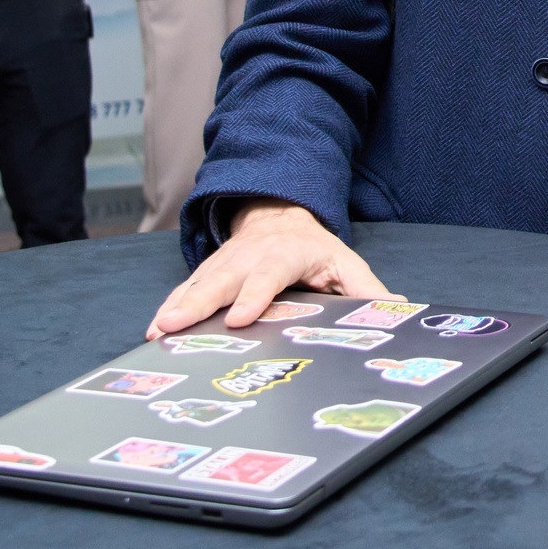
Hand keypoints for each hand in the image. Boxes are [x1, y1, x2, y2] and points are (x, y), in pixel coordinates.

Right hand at [146, 201, 393, 338]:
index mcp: (286, 254)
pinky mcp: (210, 270)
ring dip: (177, 307)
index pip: (269, 275)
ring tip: (157, 333)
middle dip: (198, 303)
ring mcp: (225, 261)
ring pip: (198, 284)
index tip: (241, 318)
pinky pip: (187, 288)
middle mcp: (250, 255)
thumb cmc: (316, 249)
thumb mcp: (345, 263)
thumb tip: (393, 307)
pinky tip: (154, 330)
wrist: (281, 215)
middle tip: (175, 327)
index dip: (254, 295)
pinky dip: (170, 307)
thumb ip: (365, 289)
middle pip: (222, 279)